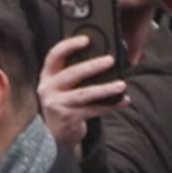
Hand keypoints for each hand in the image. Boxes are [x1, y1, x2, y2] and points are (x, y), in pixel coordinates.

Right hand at [37, 34, 127, 151]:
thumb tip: (103, 57)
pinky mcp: (68, 117)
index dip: (69, 45)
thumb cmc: (64, 102)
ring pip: (84, 94)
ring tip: (122, 85)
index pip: (54, 56)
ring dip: (105, 89)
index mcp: (48, 76)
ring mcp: (57, 104)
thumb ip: (74, 71)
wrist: (55, 132)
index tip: (86, 40)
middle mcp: (48, 88)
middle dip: (92, 66)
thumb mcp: (62, 85)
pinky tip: (123, 100)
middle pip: (71, 74)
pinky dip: (110, 105)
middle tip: (110, 60)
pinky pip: (93, 109)